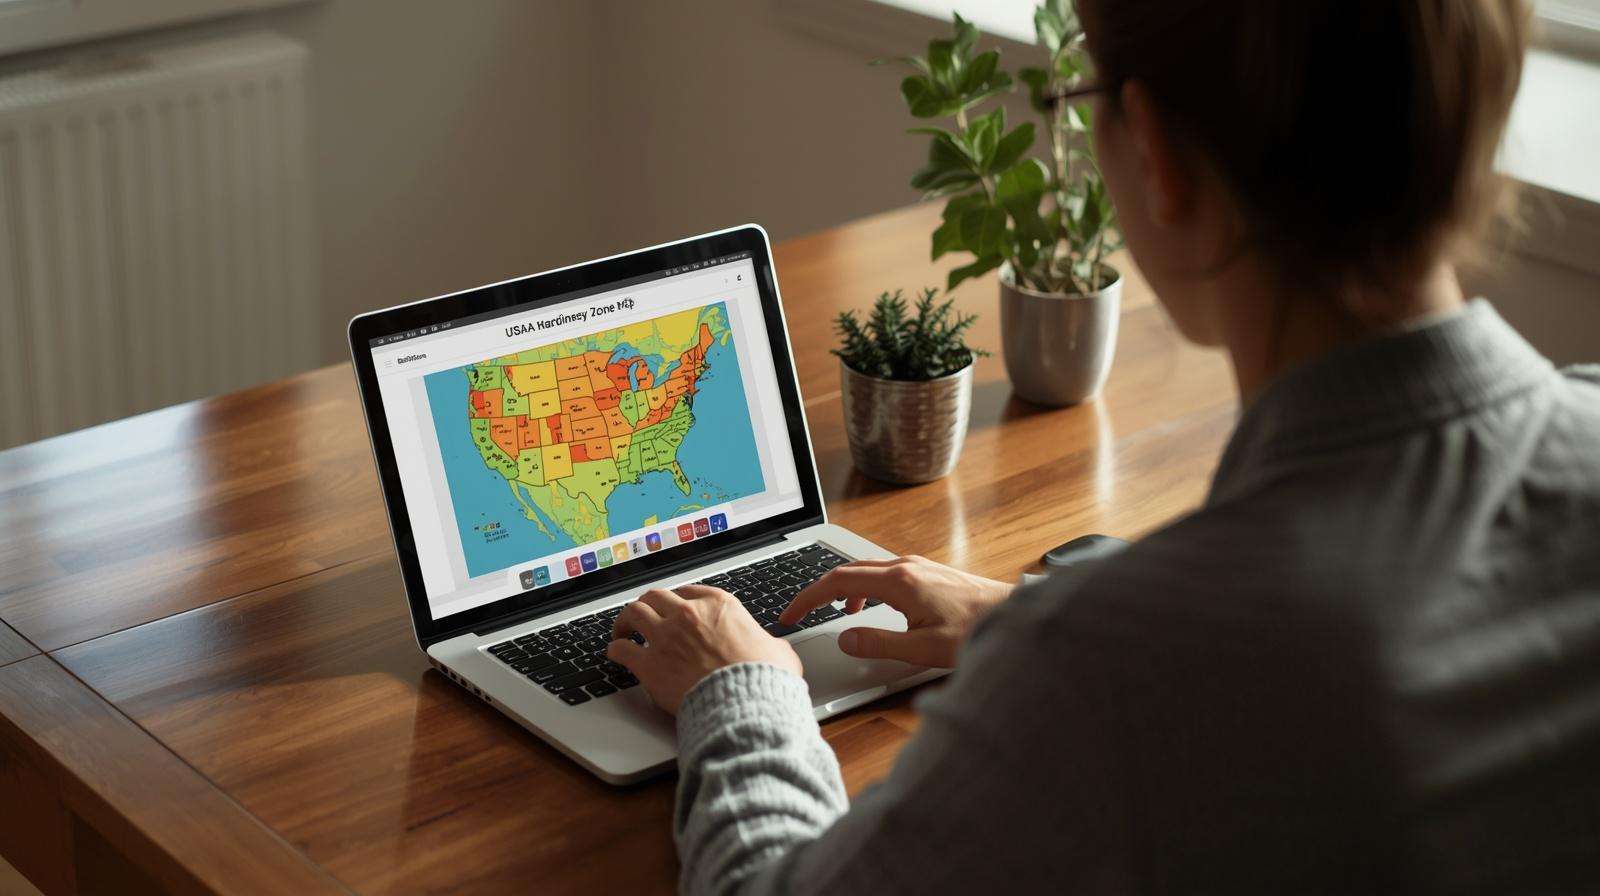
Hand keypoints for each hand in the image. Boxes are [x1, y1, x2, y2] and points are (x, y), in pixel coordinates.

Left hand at [607, 584, 801, 714]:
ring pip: (634, 613)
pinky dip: (616, 649)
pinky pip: (622, 649)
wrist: (745, 703)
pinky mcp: (650, 664)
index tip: (674, 608)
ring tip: (622, 629)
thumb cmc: (763, 679)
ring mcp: (666, 637)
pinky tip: (615, 653)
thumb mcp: (778, 652)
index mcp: (719, 606)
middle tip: (644, 614)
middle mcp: (689, 614)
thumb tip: (777, 650)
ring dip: (626, 620)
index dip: (679, 600)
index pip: (689, 592)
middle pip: (657, 597)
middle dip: (648, 604)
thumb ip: (771, 645)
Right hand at [780, 555, 1010, 667]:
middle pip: (848, 570)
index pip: (837, 581)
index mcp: (899, 581)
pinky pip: (885, 574)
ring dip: (844, 589)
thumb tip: (844, 638)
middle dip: (819, 591)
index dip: (808, 598)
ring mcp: (918, 566)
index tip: (791, 614)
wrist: (1014, 618)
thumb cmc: (976, 632)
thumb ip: (878, 643)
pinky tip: (872, 607)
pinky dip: (866, 588)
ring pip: (867, 570)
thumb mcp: (922, 648)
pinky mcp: (928, 573)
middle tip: (802, 612)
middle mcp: (906, 567)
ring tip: (835, 612)